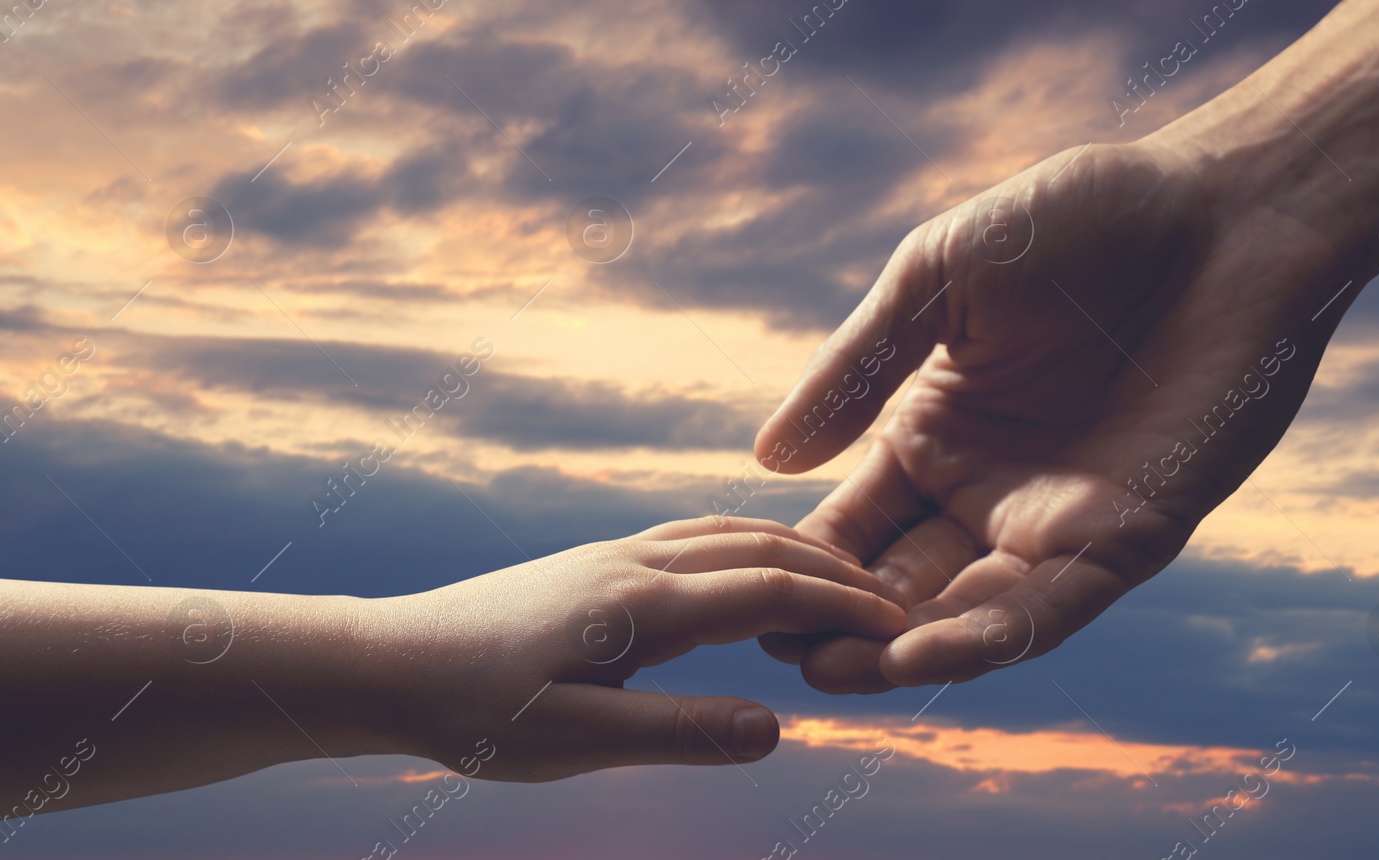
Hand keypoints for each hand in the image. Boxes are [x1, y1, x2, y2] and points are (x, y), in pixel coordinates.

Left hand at [370, 517, 905, 778]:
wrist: (387, 662)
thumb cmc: (474, 711)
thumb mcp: (575, 739)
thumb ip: (678, 731)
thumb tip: (777, 725)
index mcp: (642, 603)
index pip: (772, 591)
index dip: (844, 609)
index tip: (904, 630)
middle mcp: (638, 563)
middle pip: (763, 547)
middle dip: (838, 573)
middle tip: (898, 606)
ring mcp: (617, 557)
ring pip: (731, 532)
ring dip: (798, 552)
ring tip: (846, 583)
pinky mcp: (599, 565)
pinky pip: (699, 538)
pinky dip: (753, 548)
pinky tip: (753, 574)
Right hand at [755, 137, 1359, 691]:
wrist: (1221, 212)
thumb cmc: (1080, 219)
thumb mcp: (936, 278)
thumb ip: (857, 370)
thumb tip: (770, 459)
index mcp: (935, 432)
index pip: (851, 519)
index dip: (798, 557)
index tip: (735, 589)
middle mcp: (989, 491)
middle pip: (897, 581)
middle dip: (838, 620)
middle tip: (774, 652)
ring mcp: (1057, 520)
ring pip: (966, 612)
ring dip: (901, 648)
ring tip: (831, 669)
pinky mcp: (1128, 537)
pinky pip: (1050, 605)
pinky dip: (988, 636)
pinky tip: (924, 653)